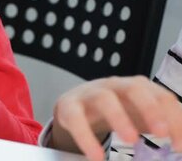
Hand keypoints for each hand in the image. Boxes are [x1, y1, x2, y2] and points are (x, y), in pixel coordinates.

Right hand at [51, 76, 181, 160]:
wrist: (76, 107)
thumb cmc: (117, 111)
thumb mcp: (142, 117)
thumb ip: (166, 127)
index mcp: (140, 87)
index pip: (163, 97)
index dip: (174, 120)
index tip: (179, 146)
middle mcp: (116, 86)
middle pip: (135, 89)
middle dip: (150, 109)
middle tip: (162, 133)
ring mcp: (91, 94)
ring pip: (105, 99)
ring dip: (119, 119)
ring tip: (131, 140)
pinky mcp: (69, 106)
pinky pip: (76, 119)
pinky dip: (86, 137)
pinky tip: (96, 156)